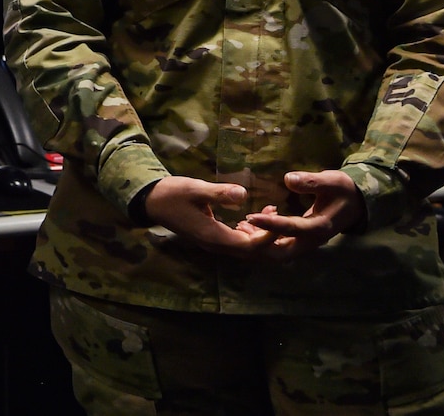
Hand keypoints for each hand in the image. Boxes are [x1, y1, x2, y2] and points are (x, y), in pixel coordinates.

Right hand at [142, 177, 275, 256]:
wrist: (152, 202)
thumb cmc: (172, 194)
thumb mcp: (194, 189)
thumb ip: (219, 193)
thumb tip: (243, 193)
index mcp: (214, 237)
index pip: (250, 246)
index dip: (269, 235)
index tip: (282, 217)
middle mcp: (218, 246)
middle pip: (254, 255)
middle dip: (275, 244)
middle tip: (292, 226)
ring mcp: (216, 244)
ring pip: (249, 251)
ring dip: (266, 238)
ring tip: (277, 215)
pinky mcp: (215, 238)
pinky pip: (241, 244)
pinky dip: (255, 235)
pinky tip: (257, 218)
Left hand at [243, 170, 365, 259]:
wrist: (355, 203)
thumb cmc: (343, 190)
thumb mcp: (332, 181)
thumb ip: (311, 181)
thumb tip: (288, 179)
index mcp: (320, 227)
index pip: (292, 229)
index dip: (271, 223)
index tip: (250, 216)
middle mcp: (312, 241)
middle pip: (282, 253)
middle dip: (259, 243)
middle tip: (239, 227)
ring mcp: (306, 244)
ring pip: (279, 252)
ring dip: (259, 243)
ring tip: (240, 225)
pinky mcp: (300, 241)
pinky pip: (280, 246)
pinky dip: (264, 239)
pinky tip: (248, 225)